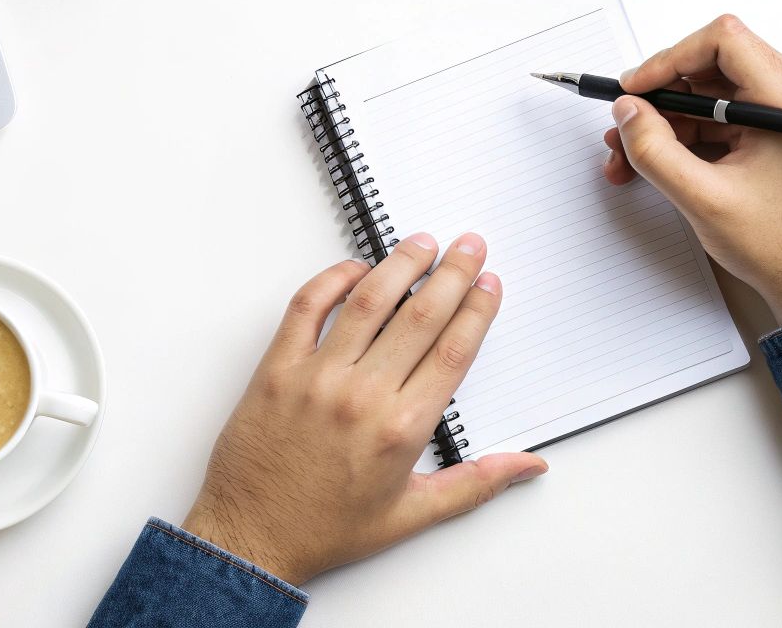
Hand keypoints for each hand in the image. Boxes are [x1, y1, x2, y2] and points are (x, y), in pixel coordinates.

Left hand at [181, 233, 546, 584]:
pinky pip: (306, 308)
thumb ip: (476, 484)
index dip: (477, 310)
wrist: (251, 538)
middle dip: (452, 274)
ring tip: (421, 243)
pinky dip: (332, 280)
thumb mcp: (412, 515)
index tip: (489, 284)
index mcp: (401, 430)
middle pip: (420, 316)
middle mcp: (362, 396)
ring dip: (400, 265)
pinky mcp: (275, 370)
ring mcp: (316, 378)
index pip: (454, 351)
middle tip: (469, 245)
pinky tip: (355, 269)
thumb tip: (529, 464)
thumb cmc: (326, 529)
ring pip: (368, 302)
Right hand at [602, 15, 781, 322]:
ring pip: (715, 92)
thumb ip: (655, 150)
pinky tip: (663, 160)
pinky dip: (692, 133)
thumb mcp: (705, 199)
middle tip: (629, 124)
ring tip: (635, 153)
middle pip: (715, 66)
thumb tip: (628, 113)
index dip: (669, 60)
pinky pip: (728, 113)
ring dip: (671, 120)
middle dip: (662, 98)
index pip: (724, 41)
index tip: (637, 88)